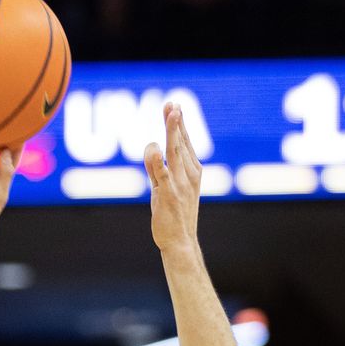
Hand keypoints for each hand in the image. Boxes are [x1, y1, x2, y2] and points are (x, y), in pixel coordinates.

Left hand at [144, 102, 200, 252]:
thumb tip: (151, 149)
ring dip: (172, 132)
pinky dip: (157, 160)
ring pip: (175, 152)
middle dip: (176, 122)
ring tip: (170, 114)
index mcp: (193, 172)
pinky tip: (153, 148)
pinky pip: (162, 174)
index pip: (185, 142)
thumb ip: (157, 169)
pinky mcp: (168, 195)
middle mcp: (189, 175)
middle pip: (181, 143)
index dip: (179, 124)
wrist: (180, 242)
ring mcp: (180, 184)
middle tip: (172, 103)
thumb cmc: (173, 216)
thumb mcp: (165, 188)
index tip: (173, 106)